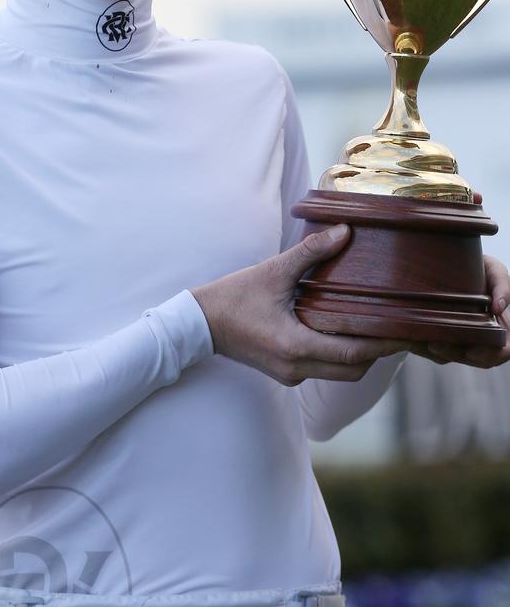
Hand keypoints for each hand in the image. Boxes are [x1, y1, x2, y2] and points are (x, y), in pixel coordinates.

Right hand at [191, 224, 405, 385]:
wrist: (199, 324)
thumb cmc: (233, 297)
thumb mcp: (273, 271)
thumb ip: (311, 252)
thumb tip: (346, 231)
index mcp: (295, 346)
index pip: (353, 353)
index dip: (383, 343)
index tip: (406, 331)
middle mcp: (296, 368)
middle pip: (353, 370)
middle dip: (377, 352)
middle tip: (397, 328)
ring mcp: (290, 375)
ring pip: (340, 373)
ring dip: (359, 355)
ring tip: (376, 328)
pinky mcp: (285, 372)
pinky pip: (323, 369)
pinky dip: (339, 355)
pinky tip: (344, 331)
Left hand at [408, 253, 509, 368]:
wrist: (449, 262)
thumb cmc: (478, 268)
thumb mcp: (493, 270)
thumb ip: (502, 285)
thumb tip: (500, 306)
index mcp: (499, 326)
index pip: (502, 350)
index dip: (490, 355)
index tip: (472, 350)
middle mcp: (479, 337)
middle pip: (471, 358)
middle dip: (453, 353)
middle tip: (435, 345)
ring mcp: (458, 339)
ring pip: (447, 356)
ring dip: (432, 351)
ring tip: (417, 340)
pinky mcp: (437, 337)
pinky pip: (428, 349)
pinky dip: (418, 345)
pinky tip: (408, 338)